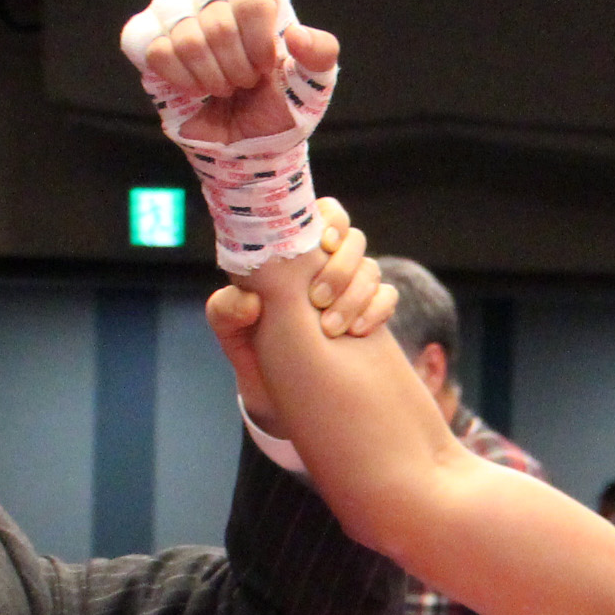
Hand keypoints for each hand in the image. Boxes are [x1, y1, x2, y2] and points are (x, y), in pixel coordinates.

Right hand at [136, 0, 343, 148]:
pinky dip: (182, 80)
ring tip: (222, 86)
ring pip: (186, 38)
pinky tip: (195, 88)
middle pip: (219, 23)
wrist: (250, 143)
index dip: (260, 43)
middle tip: (243, 82)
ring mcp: (176, 10)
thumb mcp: (313, 83)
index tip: (266, 66)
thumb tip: (295, 35)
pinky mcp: (148, 36)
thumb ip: (321, 54)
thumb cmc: (280, 103)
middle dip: (237, 69)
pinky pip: (158, 52)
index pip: (252, 0)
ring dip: (211, 77)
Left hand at [205, 215, 393, 416]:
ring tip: (331, 328)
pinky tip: (358, 332)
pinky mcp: (370, 313)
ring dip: (355, 294)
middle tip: (317, 299)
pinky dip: (377, 310)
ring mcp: (351, 288)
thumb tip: (250, 300)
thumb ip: (227, 311)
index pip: (322, 215)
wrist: (282, 398)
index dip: (330, 219)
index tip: (323, 241)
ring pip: (370, 269)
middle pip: (352, 240)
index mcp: (294, 257)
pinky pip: (387, 297)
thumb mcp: (232, 334)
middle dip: (340, 266)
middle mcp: (325, 266)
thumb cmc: (254, 355)